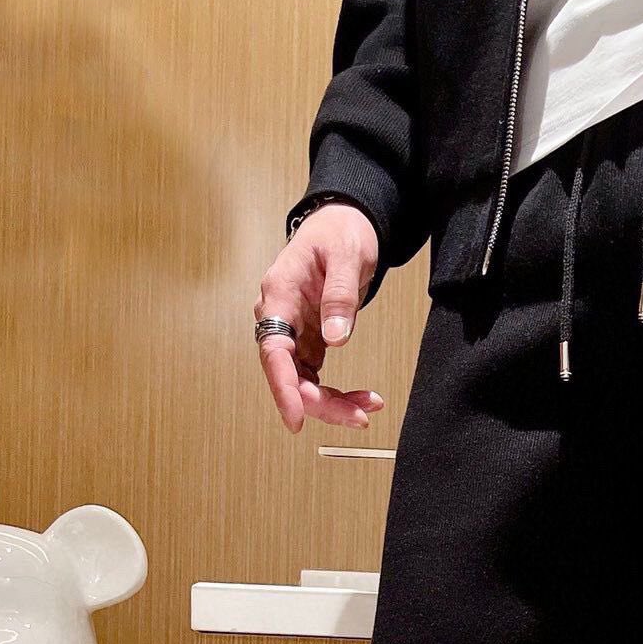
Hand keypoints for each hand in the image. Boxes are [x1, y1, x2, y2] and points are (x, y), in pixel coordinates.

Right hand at [255, 204, 384, 434]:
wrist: (342, 225)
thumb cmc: (339, 233)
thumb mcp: (346, 257)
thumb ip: (340, 297)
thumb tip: (335, 339)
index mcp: (280, 295)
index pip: (274, 351)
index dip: (283, 388)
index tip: (295, 418)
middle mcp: (280, 318)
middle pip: (289, 375)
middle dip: (321, 403)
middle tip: (359, 417)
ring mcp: (293, 332)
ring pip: (303, 382)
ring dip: (333, 403)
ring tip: (368, 408)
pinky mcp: (308, 342)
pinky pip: (316, 378)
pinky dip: (338, 393)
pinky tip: (363, 399)